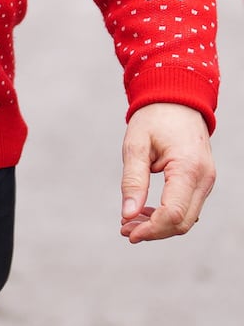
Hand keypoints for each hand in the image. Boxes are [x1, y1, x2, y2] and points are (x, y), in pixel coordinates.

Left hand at [120, 103, 214, 242]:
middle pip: (181, 223)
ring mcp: (206, 181)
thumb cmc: (154, 118)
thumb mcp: (136, 144)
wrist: (176, 98)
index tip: (126, 230)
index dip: (150, 229)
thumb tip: (127, 215)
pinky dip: (167, 215)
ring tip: (129, 222)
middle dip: (153, 231)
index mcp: (188, 168)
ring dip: (158, 225)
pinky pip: (187, 207)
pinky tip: (143, 211)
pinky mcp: (202, 181)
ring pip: (186, 219)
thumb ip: (133, 180)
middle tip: (124, 229)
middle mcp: (204, 178)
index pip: (173, 214)